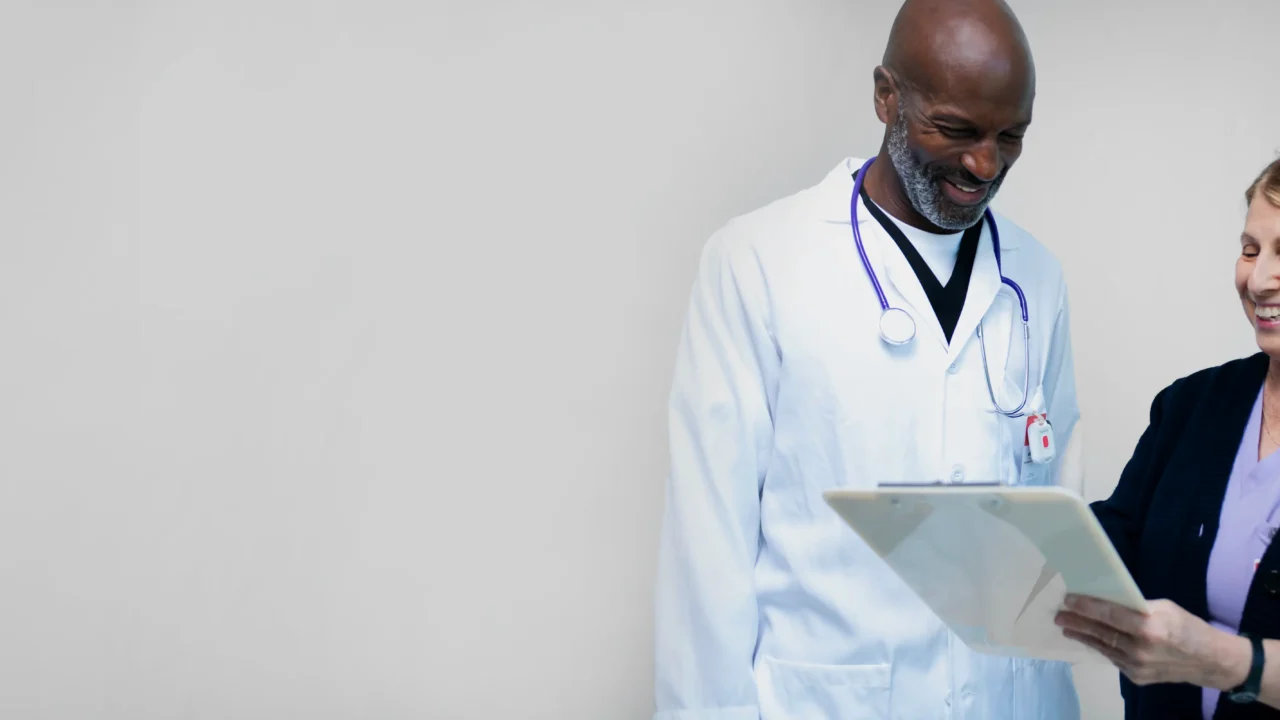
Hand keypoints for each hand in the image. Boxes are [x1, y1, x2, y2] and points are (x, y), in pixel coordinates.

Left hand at [1054, 594, 1250, 688]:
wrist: (1210, 662)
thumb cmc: (1187, 627)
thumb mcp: (1165, 608)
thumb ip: (1136, 607)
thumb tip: (1108, 600)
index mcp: (1149, 628)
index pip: (1109, 615)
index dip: (1086, 607)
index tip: (1068, 599)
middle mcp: (1140, 649)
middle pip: (1101, 632)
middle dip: (1077, 622)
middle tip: (1059, 615)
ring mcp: (1137, 666)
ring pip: (1103, 647)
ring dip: (1083, 636)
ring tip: (1067, 627)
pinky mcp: (1137, 678)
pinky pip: (1113, 659)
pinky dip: (1100, 647)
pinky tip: (1089, 639)